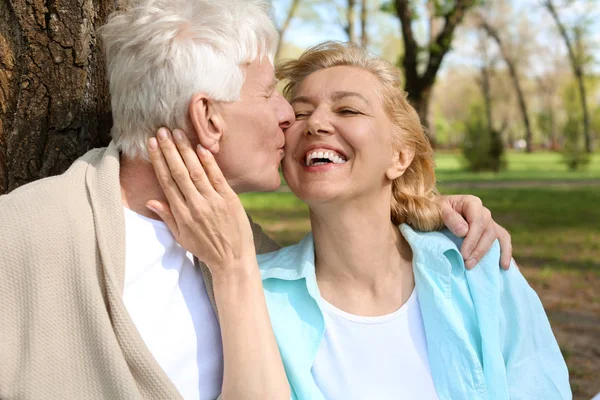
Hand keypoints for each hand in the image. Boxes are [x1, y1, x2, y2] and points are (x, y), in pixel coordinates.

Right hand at [146, 127, 255, 277]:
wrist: (232, 260)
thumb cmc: (205, 248)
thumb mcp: (181, 237)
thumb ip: (167, 216)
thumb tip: (150, 200)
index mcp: (181, 214)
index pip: (166, 182)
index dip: (158, 161)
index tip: (151, 145)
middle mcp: (195, 205)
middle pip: (179, 172)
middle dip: (169, 150)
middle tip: (161, 131)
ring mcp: (213, 202)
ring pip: (196, 171)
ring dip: (186, 151)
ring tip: (177, 133)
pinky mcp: (230, 200)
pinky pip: (217, 177)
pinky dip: (209, 162)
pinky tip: (201, 148)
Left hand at [441, 194, 511, 269]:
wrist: (435, 212)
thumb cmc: (436, 210)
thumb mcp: (438, 210)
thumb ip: (450, 218)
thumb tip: (464, 231)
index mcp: (472, 203)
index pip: (478, 221)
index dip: (472, 239)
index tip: (464, 254)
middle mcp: (484, 212)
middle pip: (488, 231)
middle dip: (479, 250)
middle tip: (468, 264)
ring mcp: (489, 222)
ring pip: (498, 237)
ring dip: (493, 254)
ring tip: (486, 267)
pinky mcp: (491, 232)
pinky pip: (503, 241)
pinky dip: (506, 253)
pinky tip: (506, 267)